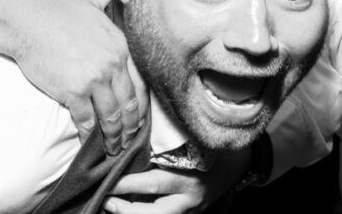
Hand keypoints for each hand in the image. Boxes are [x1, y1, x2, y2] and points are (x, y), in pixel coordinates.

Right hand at [0, 0, 146, 154]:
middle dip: (129, 126)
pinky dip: (90, 134)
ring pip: (111, 116)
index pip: (139, 83)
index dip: (140, 105)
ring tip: (112, 146)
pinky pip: (87, 120)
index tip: (137, 118)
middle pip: (128, 104)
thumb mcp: (86, 3)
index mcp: (119, 46)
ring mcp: (93, 80)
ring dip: (113, 136)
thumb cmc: (54, 12)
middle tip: (127, 139)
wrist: (26, 22)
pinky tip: (90, 140)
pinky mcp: (73, 92)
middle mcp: (112, 64)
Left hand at [103, 149, 250, 212]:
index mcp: (188, 177)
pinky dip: (145, 213)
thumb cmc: (204, 144)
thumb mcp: (185, 140)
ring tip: (111, 206)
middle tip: (106, 200)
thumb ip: (159, 141)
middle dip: (127, 209)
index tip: (107, 180)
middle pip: (155, 212)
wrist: (235, 162)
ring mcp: (191, 210)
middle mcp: (189, 198)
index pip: (152, 184)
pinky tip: (127, 208)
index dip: (127, 184)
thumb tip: (127, 135)